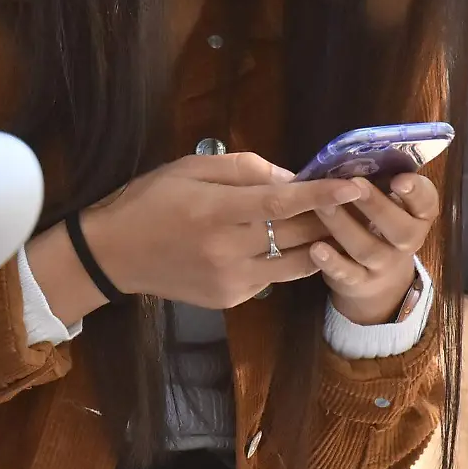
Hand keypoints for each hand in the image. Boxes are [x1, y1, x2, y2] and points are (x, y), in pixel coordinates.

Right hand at [83, 153, 362, 308]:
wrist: (113, 255)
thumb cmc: (149, 201)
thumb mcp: (188, 168)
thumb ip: (243, 169)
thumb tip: (290, 177)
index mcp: (215, 210)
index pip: (281, 202)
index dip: (321, 194)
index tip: (354, 185)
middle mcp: (227, 249)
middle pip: (296, 233)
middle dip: (328, 216)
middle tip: (352, 201)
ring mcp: (232, 280)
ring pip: (296, 263)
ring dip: (318, 243)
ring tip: (332, 225)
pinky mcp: (231, 299)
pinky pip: (273, 278)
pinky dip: (286, 260)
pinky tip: (284, 244)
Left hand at [311, 174, 438, 324]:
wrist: (377, 280)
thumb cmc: (377, 225)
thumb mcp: (385, 202)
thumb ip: (377, 180)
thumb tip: (351, 150)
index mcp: (417, 215)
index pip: (426, 203)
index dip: (416, 191)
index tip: (399, 179)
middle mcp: (406, 241)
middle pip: (400, 228)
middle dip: (377, 206)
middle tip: (355, 185)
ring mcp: (384, 265)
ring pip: (368, 249)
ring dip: (344, 226)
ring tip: (322, 206)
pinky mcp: (360, 282)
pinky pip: (348, 274)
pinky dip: (332, 262)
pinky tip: (315, 248)